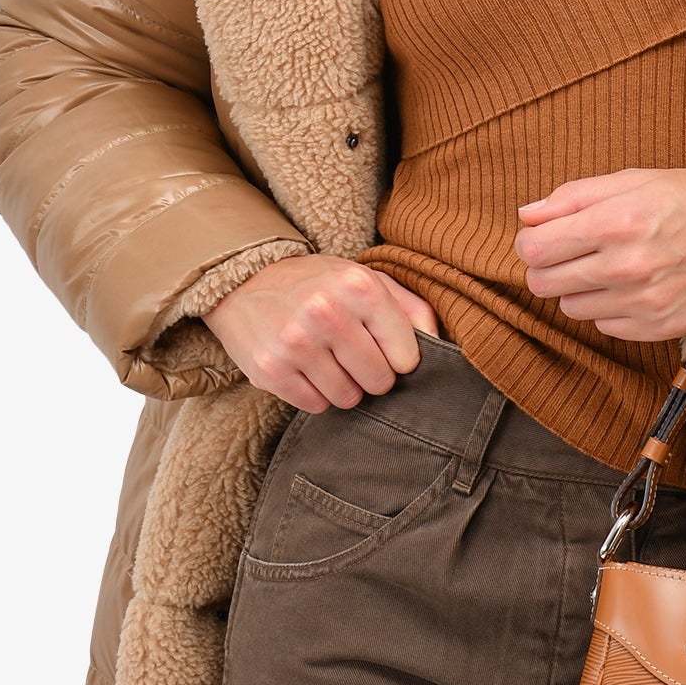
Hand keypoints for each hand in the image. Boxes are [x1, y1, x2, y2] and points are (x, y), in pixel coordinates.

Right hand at [205, 255, 441, 412]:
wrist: (244, 281)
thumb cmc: (317, 283)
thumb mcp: (366, 279)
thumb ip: (411, 308)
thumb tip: (441, 344)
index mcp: (360, 286)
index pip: (408, 356)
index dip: (398, 359)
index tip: (382, 348)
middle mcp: (327, 311)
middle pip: (379, 381)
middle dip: (371, 375)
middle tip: (352, 356)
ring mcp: (296, 342)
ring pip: (348, 398)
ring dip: (343, 386)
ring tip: (326, 360)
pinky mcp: (270, 369)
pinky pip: (315, 405)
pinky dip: (314, 393)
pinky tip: (304, 369)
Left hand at [513, 167, 685, 341]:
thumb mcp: (633, 179)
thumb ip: (573, 196)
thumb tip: (526, 215)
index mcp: (615, 222)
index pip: (535, 249)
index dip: (531, 242)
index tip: (544, 237)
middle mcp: (626, 266)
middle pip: (544, 283)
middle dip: (549, 266)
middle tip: (572, 253)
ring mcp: (644, 302)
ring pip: (571, 308)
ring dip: (581, 288)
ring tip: (610, 267)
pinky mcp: (660, 327)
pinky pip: (605, 327)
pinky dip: (610, 309)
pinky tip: (633, 286)